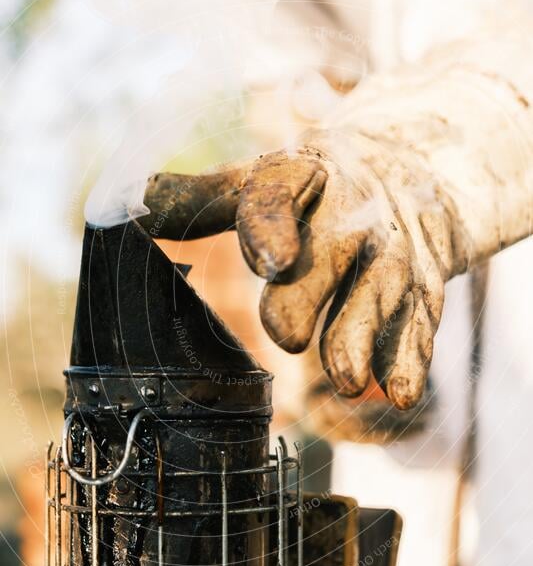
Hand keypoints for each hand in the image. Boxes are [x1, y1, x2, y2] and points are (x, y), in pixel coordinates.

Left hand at [142, 130, 458, 409]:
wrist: (413, 170)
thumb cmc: (315, 187)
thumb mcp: (263, 178)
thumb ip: (203, 197)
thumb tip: (135, 199)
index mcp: (302, 176)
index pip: (280, 192)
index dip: (273, 223)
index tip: (269, 257)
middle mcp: (353, 210)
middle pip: (336, 248)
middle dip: (313, 292)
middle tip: (286, 338)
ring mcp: (394, 248)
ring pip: (383, 289)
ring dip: (366, 334)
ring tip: (346, 380)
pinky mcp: (424, 286)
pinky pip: (421, 322)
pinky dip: (411, 358)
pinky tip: (399, 395)